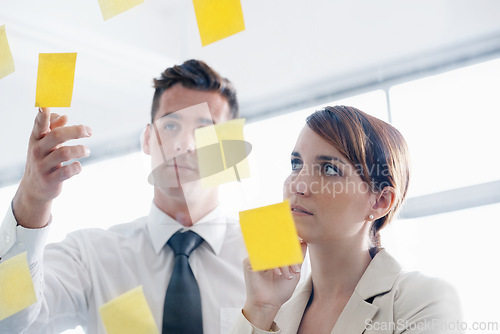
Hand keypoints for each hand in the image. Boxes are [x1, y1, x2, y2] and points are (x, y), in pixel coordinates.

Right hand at [12, 108, 91, 227]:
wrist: (35, 188)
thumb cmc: (43, 159)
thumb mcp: (44, 144)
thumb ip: (53, 128)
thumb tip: (64, 116)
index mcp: (36, 139)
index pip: (39, 125)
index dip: (43, 116)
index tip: (45, 106)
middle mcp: (37, 151)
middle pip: (57, 136)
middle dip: (76, 131)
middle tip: (89, 131)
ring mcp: (43, 166)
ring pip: (64, 153)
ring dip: (80, 150)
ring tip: (87, 150)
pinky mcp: (51, 180)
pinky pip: (67, 172)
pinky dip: (76, 168)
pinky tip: (78, 166)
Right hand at [241, 240, 307, 329]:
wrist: (269, 304)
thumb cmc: (280, 290)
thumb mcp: (294, 272)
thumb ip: (298, 257)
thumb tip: (304, 242)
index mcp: (273, 255)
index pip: (283, 245)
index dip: (293, 250)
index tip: (299, 262)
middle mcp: (264, 255)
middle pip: (278, 246)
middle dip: (290, 258)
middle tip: (295, 270)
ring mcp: (256, 258)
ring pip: (272, 251)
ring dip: (283, 262)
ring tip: (287, 275)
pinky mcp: (249, 262)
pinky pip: (262, 256)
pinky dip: (273, 264)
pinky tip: (277, 273)